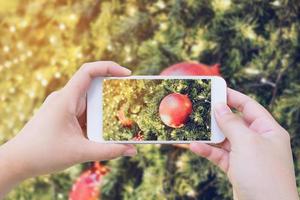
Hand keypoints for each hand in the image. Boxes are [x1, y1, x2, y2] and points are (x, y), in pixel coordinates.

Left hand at [0, 61, 136, 197]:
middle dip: (114, 92)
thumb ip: (109, 151)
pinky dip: (97, 119)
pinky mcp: (64, 116)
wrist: (17, 162)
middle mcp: (65, 99)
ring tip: (122, 119)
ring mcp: (64, 107)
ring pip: (90, 102)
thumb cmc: (43, 154)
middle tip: (132, 100)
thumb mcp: (80, 152)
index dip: (109, 67)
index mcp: (66, 99)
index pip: (88, 71)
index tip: (127, 74)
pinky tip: (105, 130)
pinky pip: (84, 112)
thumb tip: (133, 151)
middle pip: (93, 87)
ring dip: (105, 109)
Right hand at [190, 88, 298, 199]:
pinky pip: (219, 155)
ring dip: (208, 136)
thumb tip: (219, 106)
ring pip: (224, 140)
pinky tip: (194, 146)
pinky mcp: (236, 168)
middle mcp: (258, 141)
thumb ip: (231, 123)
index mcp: (268, 130)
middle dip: (216, 117)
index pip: (249, 106)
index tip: (215, 90)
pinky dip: (207, 151)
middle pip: (234, 122)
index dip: (232, 97)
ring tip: (191, 128)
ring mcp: (246, 155)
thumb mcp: (246, 143)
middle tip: (198, 108)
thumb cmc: (263, 174)